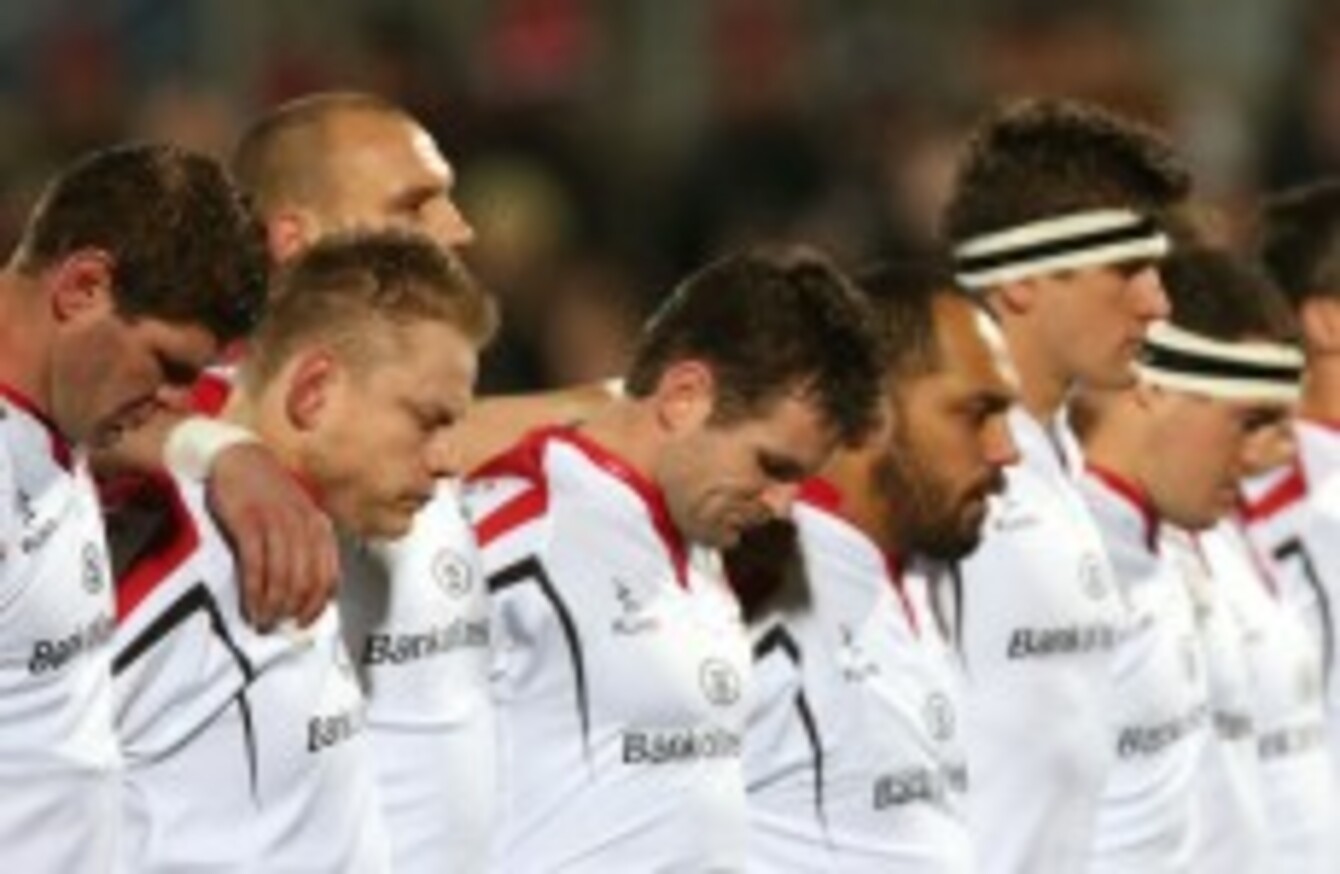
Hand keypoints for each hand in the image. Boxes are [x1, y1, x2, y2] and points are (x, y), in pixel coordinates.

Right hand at [205, 442, 337, 628]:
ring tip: (263, 621)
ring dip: (273, 606)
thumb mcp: (296, 515)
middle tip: (279, 626)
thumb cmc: (266, 491)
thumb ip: (305, 545)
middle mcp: (304, 524)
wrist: (238, 457)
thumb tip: (305, 589)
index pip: (329, 575)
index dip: (318, 605)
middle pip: (307, 581)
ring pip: (283, 577)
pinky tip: (251, 605)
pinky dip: (254, 592)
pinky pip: (256, 566)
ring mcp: (277, 522)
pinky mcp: (250, 522)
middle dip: (293, 610)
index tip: (305, 622)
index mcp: (319, 525)